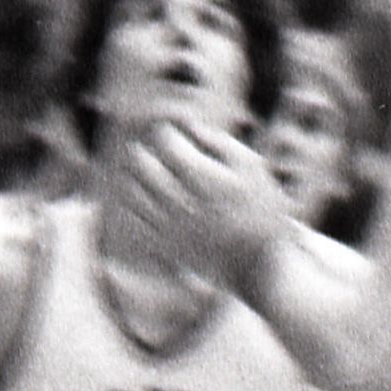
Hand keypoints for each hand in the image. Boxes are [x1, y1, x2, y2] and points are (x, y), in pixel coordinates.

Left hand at [126, 119, 289, 288]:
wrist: (259, 263)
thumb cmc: (260, 209)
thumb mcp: (251, 166)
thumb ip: (218, 141)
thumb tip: (188, 127)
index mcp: (200, 176)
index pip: (164, 139)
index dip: (170, 130)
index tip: (181, 135)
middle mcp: (178, 199)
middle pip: (139, 160)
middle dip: (147, 148)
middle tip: (161, 154)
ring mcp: (167, 223)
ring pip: (130, 187)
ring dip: (137, 174)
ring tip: (153, 174)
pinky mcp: (163, 243)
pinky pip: (133, 216)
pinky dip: (136, 202)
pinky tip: (152, 199)